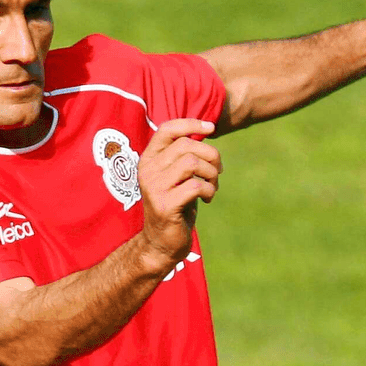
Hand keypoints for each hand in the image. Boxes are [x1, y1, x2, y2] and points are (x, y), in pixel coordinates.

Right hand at [137, 119, 220, 260]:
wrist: (161, 242)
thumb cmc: (175, 205)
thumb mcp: (177, 176)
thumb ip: (184, 155)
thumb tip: (206, 129)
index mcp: (149, 159)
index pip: (167, 129)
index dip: (191, 123)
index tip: (211, 128)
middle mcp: (147, 170)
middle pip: (186, 146)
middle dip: (211, 156)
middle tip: (217, 172)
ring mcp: (154, 188)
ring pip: (192, 163)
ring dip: (211, 174)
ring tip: (212, 186)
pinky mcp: (165, 205)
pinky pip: (196, 186)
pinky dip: (209, 190)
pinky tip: (208, 198)